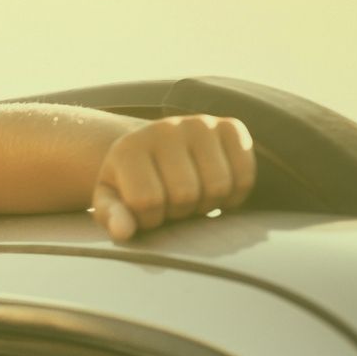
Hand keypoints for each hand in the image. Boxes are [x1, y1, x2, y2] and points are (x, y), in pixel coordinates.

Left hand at [91, 114, 255, 242]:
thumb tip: (123, 232)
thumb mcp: (111, 203)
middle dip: (179, 212)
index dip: (150, 219)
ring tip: (191, 197)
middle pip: (185, 195)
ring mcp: (200, 124)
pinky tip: (214, 191)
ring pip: (218, 187)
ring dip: (207, 205)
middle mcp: (165, 128)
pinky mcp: (231, 127)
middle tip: (171, 205)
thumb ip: (111, 217)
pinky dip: (234, 196)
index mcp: (128, 149)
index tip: (146, 212)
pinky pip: (245, 176)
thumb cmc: (131, 186)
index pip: (147, 201)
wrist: (156, 153)